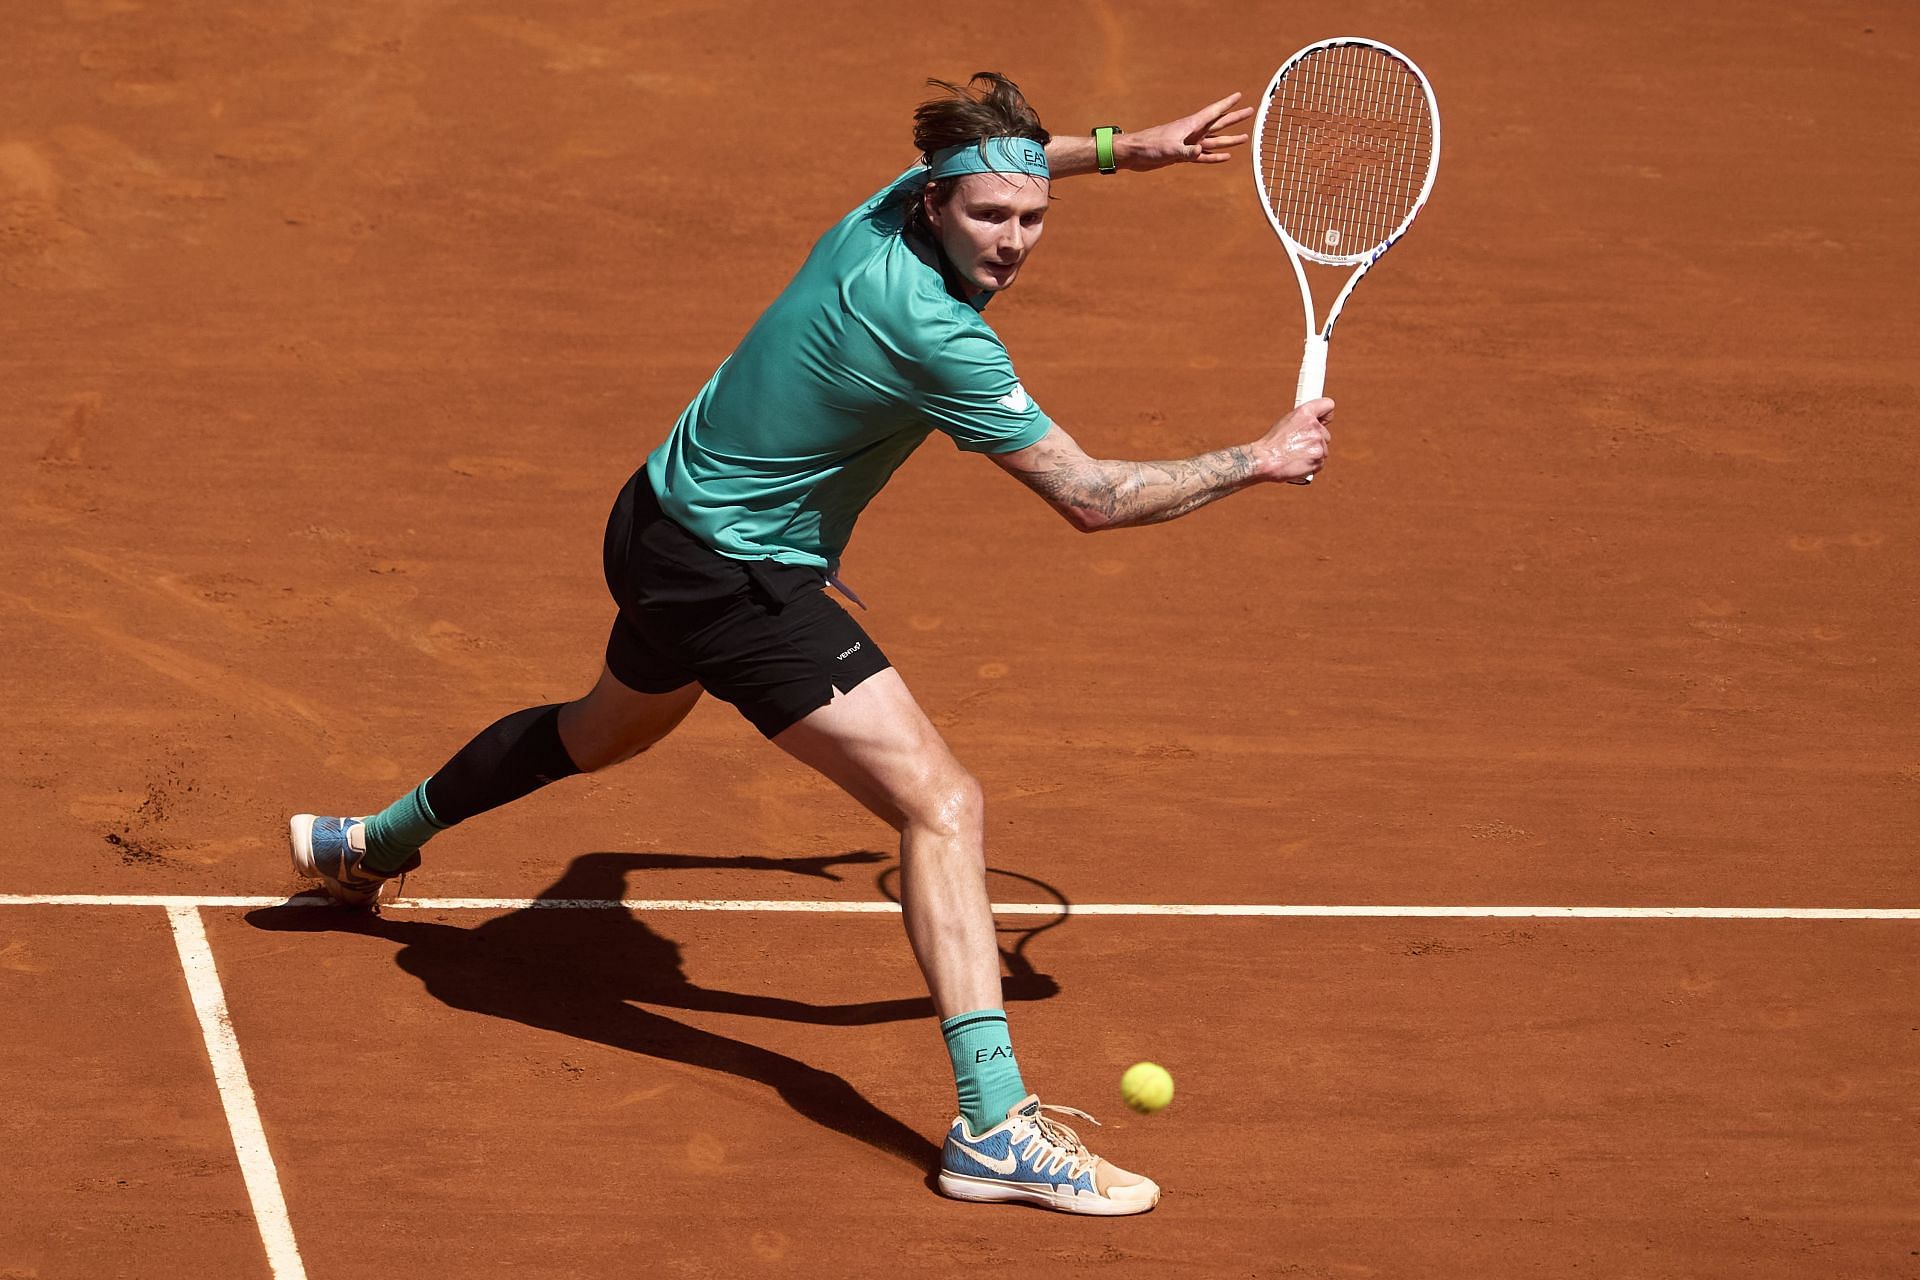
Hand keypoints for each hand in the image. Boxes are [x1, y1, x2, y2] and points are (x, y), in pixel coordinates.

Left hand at [1120, 92, 1253, 169]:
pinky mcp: (1183, 155)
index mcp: (1190, 125)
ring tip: (1245, 138)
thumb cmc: (1149, 147)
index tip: (1240, 95)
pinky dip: (1215, 157)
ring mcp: (1189, 144)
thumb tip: (1200, 151)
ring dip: (1229, 140)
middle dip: (1235, 118)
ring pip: (1214, 141)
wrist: (1133, 154)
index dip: (1227, 104)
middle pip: (1219, 124)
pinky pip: (1204, 156)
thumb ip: (1186, 151)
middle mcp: (1193, 132)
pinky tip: (1226, 157)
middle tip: (1251, 112)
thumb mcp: (1169, 149)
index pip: (1213, 112)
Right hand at [1257, 398, 1333, 483]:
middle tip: (1299, 445)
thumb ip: (1302, 421)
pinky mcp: (1319, 458)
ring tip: (1295, 455)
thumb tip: (1312, 424)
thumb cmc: (1271, 444)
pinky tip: (1298, 463)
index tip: (1324, 420)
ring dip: (1313, 454)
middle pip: (1325, 434)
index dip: (1326, 415)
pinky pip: (1320, 462)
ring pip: (1323, 449)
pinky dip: (1311, 465)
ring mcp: (1318, 442)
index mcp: (1305, 413)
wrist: (1265, 460)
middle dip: (1315, 440)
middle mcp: (1314, 426)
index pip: (1328, 405)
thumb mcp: (1285, 422)